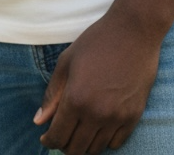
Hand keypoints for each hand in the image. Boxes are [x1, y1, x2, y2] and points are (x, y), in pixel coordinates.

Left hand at [34, 7, 162, 153]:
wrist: (134, 31)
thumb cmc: (97, 41)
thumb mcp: (67, 61)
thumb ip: (52, 94)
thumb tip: (38, 122)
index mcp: (76, 99)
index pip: (57, 137)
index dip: (49, 140)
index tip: (46, 137)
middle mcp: (96, 113)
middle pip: (76, 149)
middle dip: (65, 145)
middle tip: (63, 134)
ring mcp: (117, 117)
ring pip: (95, 149)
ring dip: (85, 144)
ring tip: (81, 131)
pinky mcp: (134, 116)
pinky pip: (116, 143)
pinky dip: (105, 140)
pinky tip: (100, 127)